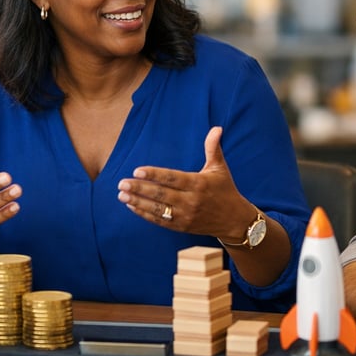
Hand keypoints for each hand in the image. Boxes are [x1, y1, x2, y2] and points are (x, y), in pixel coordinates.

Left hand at [117, 126, 252, 236]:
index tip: (137, 170)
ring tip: (121, 195)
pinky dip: (144, 214)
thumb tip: (217, 128)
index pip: (172, 178)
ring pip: (158, 209)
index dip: (154, 174)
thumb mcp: (220, 168)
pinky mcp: (182, 227)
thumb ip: (213, 148)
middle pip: (161, 194)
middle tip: (122, 183)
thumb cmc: (225, 190)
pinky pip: (160, 221)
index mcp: (199, 184)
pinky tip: (131, 206)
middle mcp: (191, 201)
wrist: (234, 221)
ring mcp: (186, 216)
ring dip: (138, 202)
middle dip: (139, 188)